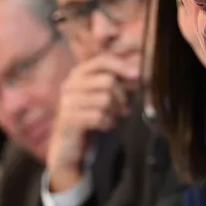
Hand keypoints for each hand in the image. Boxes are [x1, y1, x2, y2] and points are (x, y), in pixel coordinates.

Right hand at [46, 55, 139, 190]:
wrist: (68, 144)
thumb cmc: (89, 116)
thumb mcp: (101, 95)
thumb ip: (116, 82)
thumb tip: (138, 72)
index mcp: (78, 74)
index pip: (102, 60)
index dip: (121, 66)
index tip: (137, 75)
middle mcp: (70, 84)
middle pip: (107, 81)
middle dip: (121, 97)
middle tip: (123, 109)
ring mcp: (67, 102)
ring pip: (105, 99)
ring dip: (114, 112)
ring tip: (111, 118)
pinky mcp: (69, 119)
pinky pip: (98, 116)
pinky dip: (107, 123)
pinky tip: (104, 126)